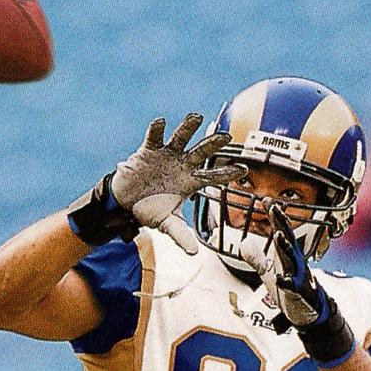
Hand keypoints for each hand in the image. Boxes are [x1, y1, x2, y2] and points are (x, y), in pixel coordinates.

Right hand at [110, 113, 247, 253]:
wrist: (126, 202)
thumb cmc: (150, 210)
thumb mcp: (166, 224)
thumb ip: (181, 235)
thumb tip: (193, 254)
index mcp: (191, 181)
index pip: (214, 176)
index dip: (228, 173)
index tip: (243, 170)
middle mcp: (182, 164)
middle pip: (202, 152)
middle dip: (214, 144)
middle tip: (227, 137)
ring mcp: (167, 155)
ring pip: (181, 138)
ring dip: (188, 128)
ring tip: (197, 117)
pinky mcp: (149, 149)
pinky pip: (154, 137)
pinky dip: (156, 129)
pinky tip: (160, 122)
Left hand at [240, 201, 354, 365]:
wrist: (307, 311)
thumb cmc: (289, 289)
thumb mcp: (268, 272)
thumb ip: (256, 258)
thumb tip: (243, 243)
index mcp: (288, 255)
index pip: (281, 231)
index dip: (274, 216)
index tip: (265, 200)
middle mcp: (295, 262)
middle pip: (287, 239)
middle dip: (281, 224)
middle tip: (274, 209)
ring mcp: (298, 276)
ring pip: (292, 259)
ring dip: (285, 247)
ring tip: (278, 235)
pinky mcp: (298, 293)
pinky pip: (292, 287)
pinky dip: (286, 282)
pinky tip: (280, 279)